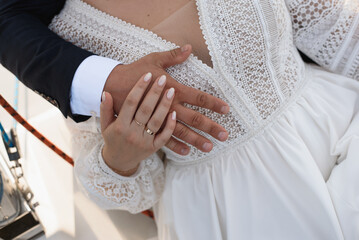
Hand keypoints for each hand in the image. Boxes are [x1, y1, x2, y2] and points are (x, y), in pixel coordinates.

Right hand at [100, 73, 175, 175]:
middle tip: (163, 79)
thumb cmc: (113, 138)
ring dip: (165, 105)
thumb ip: (105, 108)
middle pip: (145, 110)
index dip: (140, 87)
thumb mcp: (105, 124)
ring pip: (157, 121)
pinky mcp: (153, 148)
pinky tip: (175, 113)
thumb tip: (106, 92)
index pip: (131, 102)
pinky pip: (164, 136)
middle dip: (154, 93)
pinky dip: (170, 125)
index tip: (148, 75)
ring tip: (171, 91)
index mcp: (119, 125)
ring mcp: (144, 142)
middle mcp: (132, 133)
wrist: (118, 161)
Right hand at [104, 45, 229, 154]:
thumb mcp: (152, 60)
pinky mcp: (147, 126)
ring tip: (209, 147)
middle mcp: (167, 106)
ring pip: (181, 132)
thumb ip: (172, 57)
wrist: (109, 86)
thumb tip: (188, 48)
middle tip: (224, 135)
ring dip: (196, 140)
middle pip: (193, 119)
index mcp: (171, 89)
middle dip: (209, 127)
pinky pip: (163, 139)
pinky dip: (176, 146)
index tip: (226, 109)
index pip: (197, 97)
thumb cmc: (133, 72)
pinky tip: (187, 152)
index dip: (212, 103)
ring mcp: (158, 118)